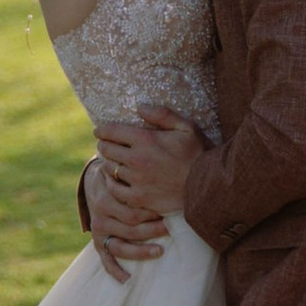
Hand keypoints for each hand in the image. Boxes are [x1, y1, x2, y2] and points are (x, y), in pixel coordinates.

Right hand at [86, 157, 167, 281]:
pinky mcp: (97, 238)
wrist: (100, 175)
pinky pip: (104, 257)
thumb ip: (147, 147)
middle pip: (129, 224)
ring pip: (119, 244)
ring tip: (160, 251)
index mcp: (110, 187)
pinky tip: (127, 279)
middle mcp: (102, 207)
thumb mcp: (133, 154)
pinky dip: (114, 269)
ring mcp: (99, 225)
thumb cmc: (126, 166)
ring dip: (140, 250)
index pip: (131, 203)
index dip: (151, 209)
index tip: (168, 210)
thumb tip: (165, 137)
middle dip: (151, 229)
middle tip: (170, 229)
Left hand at [97, 106, 201, 220]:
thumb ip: (162, 114)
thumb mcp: (187, 127)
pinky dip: (111, 183)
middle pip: (106, 149)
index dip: (102, 129)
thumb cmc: (198, 154)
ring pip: (108, 168)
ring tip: (110, 160)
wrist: (207, 188)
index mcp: (146, 140)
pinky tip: (115, 179)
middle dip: (104, 144)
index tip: (99, 130)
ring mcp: (136, 181)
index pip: (112, 131)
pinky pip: (115, 190)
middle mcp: (137, 160)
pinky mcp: (139, 198)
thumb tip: (139, 106)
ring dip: (107, 162)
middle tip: (105, 144)